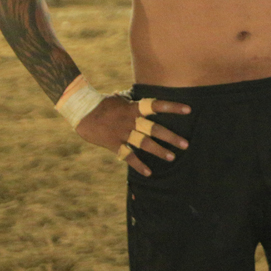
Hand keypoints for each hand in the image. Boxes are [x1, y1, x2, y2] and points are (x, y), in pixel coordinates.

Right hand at [75, 95, 191, 176]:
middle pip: (155, 129)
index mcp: (134, 108)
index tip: (188, 109)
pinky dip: (138, 165)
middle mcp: (131, 121)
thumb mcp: (122, 98)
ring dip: (159, 151)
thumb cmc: (104, 103)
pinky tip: (149, 172)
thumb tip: (150, 101)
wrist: (82, 111)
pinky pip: (128, 156)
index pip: (157, 105)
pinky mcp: (113, 144)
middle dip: (171, 137)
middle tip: (185, 144)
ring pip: (144, 144)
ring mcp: (122, 133)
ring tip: (172, 157)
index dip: (172, 107)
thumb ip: (135, 102)